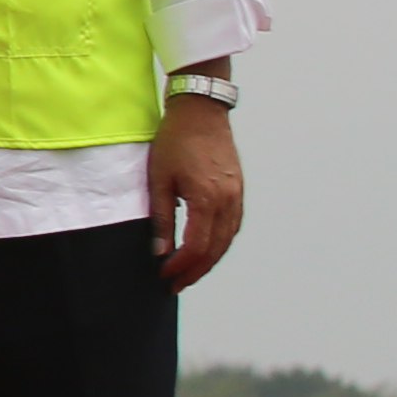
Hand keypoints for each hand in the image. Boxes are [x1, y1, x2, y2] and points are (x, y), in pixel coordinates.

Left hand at [153, 94, 245, 286]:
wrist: (201, 112)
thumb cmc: (175, 141)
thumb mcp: (158, 180)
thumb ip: (161, 218)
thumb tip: (159, 251)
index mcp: (207, 199)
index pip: (197, 246)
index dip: (181, 266)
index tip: (164, 275)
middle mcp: (228, 201)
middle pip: (216, 249)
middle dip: (195, 271)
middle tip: (175, 284)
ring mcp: (237, 196)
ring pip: (227, 240)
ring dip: (209, 260)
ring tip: (189, 273)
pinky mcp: (238, 190)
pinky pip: (232, 226)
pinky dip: (220, 243)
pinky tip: (206, 249)